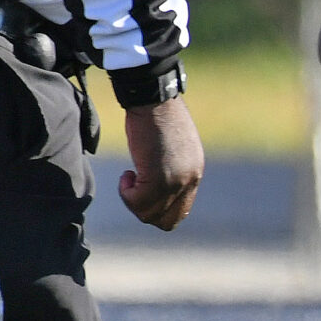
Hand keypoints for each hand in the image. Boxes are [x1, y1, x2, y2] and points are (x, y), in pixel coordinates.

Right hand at [119, 98, 203, 228]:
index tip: (144, 191)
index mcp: (194, 173)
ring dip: (133, 200)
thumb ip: (171, 167)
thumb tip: (157, 186)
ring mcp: (175, 181)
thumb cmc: (156, 116)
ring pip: (148, 214)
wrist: (152, 99)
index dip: (158, 209)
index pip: (181, 212)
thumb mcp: (172, 147)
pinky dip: (126, 192)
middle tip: (134, 189)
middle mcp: (189, 180)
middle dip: (145, 210)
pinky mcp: (158, 178)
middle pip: (167, 221)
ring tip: (130, 177)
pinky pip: (137, 202)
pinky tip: (128, 173)